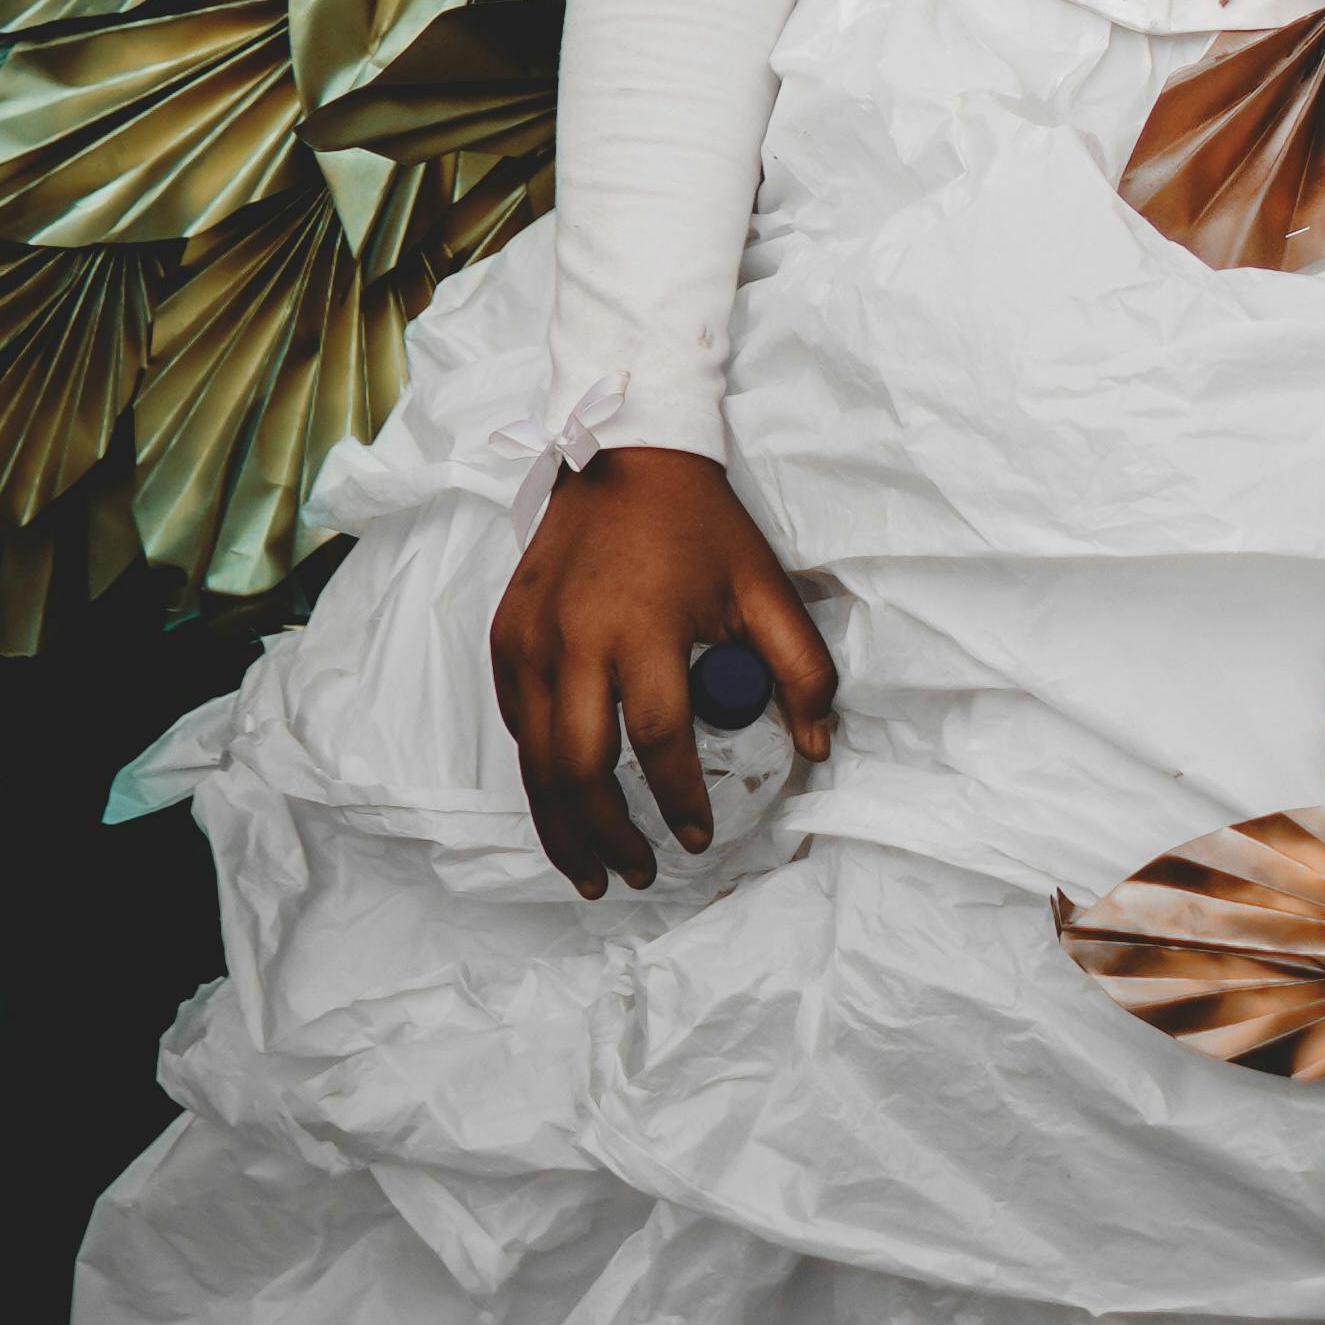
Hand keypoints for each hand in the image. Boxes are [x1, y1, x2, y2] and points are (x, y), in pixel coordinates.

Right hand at [489, 445, 836, 897]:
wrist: (625, 450)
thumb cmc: (699, 524)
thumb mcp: (763, 585)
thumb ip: (800, 667)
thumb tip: (819, 747)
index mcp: (643, 627)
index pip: (657, 740)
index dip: (679, 799)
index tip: (696, 839)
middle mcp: (576, 639)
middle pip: (580, 768)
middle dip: (608, 836)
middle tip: (637, 874)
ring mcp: (530, 639)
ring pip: (535, 761)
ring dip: (562, 826)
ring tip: (590, 870)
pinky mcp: (505, 634)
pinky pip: (515, 723)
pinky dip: (537, 772)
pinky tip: (561, 800)